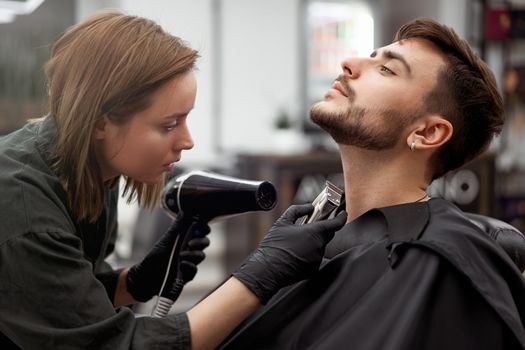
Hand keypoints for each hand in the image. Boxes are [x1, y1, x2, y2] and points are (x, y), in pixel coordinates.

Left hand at [126, 215, 209, 301]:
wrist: (146, 276)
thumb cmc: (154, 257)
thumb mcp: (166, 240)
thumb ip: (176, 228)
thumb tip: (183, 211)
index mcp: (184, 239)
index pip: (201, 232)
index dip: (204, 228)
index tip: (201, 228)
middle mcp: (189, 250)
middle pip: (205, 243)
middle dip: (201, 241)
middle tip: (190, 244)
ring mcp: (189, 262)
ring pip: (201, 256)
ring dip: (193, 254)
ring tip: (181, 256)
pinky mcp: (187, 274)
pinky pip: (195, 269)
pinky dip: (189, 266)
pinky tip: (181, 265)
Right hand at [232, 204, 346, 303]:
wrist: (267, 268)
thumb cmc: (274, 245)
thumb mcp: (283, 221)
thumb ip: (298, 210)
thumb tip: (309, 207)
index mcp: (314, 232)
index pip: (336, 224)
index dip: (341, 217)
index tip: (343, 213)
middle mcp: (319, 246)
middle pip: (327, 234)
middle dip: (321, 230)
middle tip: (309, 228)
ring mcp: (317, 258)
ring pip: (320, 246)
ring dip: (312, 243)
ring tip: (295, 243)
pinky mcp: (313, 269)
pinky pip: (315, 258)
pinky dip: (308, 254)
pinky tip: (295, 254)